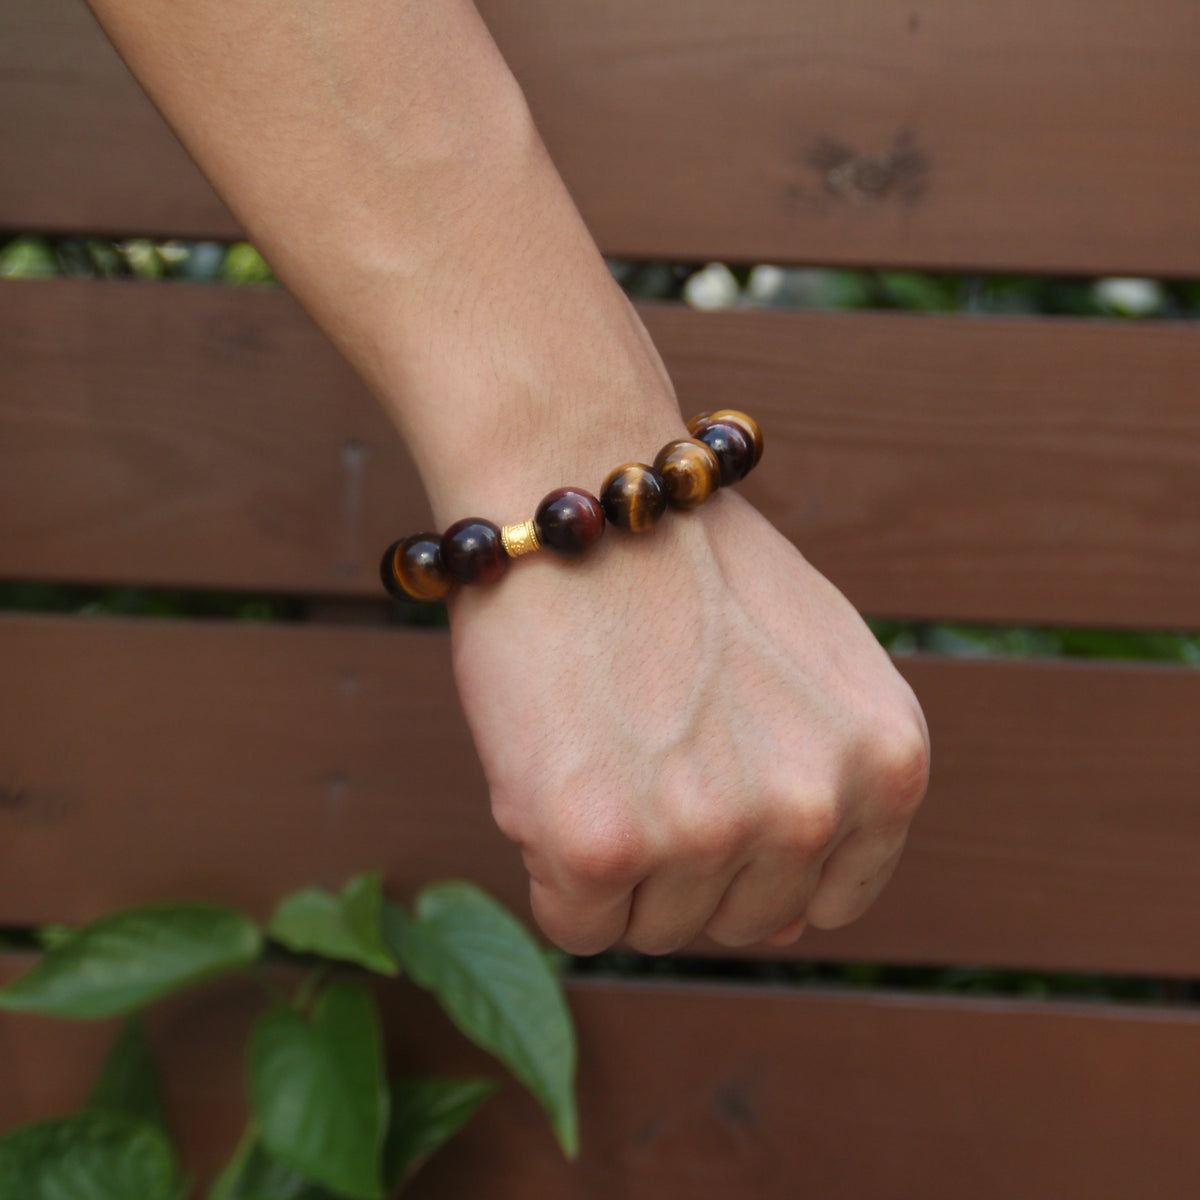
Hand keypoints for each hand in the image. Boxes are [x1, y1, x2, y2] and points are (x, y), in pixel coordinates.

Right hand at [447, 487, 929, 954]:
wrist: (580, 484)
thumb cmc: (687, 566)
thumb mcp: (813, 668)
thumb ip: (824, 797)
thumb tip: (787, 930)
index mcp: (887, 764)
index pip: (828, 899)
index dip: (754, 856)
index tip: (709, 794)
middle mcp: (811, 808)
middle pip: (738, 922)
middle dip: (684, 860)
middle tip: (642, 750)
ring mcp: (707, 832)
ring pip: (653, 930)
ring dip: (618, 863)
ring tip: (601, 747)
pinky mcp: (599, 844)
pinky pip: (576, 925)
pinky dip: (552, 869)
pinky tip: (555, 772)